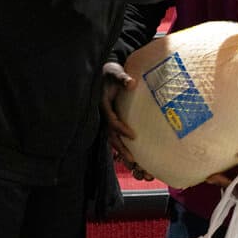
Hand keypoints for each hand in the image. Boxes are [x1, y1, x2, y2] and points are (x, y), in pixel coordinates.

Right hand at [100, 62, 152, 180]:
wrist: (103, 74)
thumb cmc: (109, 73)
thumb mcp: (114, 72)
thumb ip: (122, 78)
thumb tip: (131, 83)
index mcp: (103, 105)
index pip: (111, 121)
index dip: (120, 129)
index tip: (132, 136)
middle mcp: (104, 115)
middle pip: (111, 136)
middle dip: (121, 149)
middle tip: (133, 161)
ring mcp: (107, 120)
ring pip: (113, 139)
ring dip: (122, 152)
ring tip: (134, 165)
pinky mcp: (111, 121)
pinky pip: (116, 136)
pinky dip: (123, 147)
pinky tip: (134, 157)